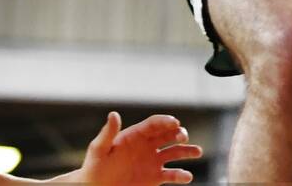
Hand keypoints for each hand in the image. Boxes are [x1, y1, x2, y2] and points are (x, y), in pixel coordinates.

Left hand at [75, 110, 201, 184]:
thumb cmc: (94, 168)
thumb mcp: (98, 150)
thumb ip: (108, 133)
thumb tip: (114, 114)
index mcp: (135, 135)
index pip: (154, 124)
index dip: (165, 121)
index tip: (175, 122)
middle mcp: (147, 146)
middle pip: (168, 134)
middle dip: (178, 133)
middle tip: (182, 136)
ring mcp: (152, 161)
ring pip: (175, 152)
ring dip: (187, 151)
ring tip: (197, 152)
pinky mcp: (155, 177)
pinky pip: (171, 174)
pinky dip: (181, 175)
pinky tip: (187, 176)